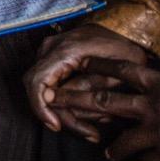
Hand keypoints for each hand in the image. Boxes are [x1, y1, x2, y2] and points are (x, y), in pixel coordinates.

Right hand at [24, 23, 147, 137]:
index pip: (36, 82)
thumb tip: (68, 103)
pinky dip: (69, 102)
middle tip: (89, 132)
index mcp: (63, 50)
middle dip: (61, 115)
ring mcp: (49, 53)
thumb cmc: (123, 47)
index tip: (56, 126)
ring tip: (99, 122)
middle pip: (39, 90)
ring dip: (69, 111)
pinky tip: (92, 112)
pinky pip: (53, 85)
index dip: (41, 108)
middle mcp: (49, 50)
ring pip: (46, 91)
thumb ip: (90, 86)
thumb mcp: (117, 70)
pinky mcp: (54, 60)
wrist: (123, 27)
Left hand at [50, 58, 159, 160]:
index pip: (125, 70)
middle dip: (77, 99)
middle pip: (106, 100)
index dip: (100, 65)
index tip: (80, 62)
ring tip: (107, 152)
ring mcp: (159, 131)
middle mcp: (156, 105)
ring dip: (113, 147)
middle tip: (56, 99)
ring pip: (120, 139)